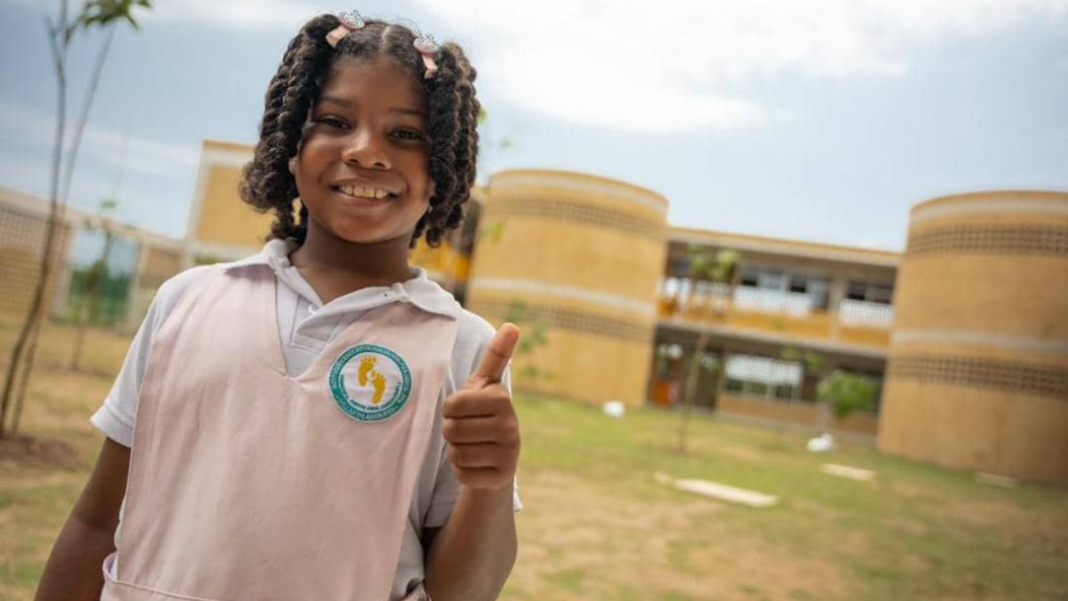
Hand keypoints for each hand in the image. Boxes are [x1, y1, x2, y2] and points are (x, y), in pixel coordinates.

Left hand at [442, 323, 520, 490]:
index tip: (464, 409)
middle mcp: (510, 425)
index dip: (450, 409)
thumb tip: (513, 325)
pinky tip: (477, 464)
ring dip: (456, 451)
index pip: (452, 405)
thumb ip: (497, 355)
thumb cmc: (484, 413)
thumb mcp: (486, 384)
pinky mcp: (501, 477)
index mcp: (502, 398)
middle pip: (451, 430)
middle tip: (467, 430)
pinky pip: (462, 474)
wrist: (499, 455)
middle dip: (451, 431)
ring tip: (473, 446)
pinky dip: (462, 471)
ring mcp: (508, 453)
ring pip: (456, 453)